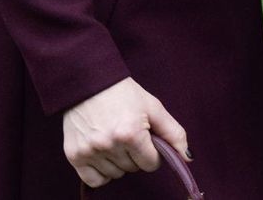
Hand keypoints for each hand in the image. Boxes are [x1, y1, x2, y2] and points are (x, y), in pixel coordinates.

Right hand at [63, 77, 188, 188]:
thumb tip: (188, 157)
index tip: (146, 137)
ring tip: (114, 137)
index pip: (151, 164)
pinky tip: (103, 152)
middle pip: (133, 169)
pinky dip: (101, 172)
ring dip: (118, 162)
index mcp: (131, 132)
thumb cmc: (124, 93)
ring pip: (115, 175)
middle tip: (129, 133)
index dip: (153, 151)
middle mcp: (109, 144)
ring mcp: (90, 151)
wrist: (90, 81)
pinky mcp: (74, 155)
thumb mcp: (153, 107)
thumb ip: (173, 133)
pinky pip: (94, 181)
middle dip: (135, 154)